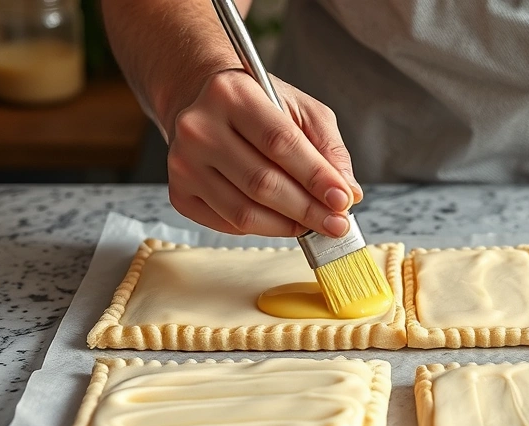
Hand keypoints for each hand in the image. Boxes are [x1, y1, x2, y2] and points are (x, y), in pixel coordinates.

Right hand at [165, 69, 362, 236]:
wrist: (204, 104)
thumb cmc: (260, 106)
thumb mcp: (303, 110)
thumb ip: (329, 148)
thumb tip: (348, 192)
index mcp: (231, 93)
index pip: (280, 143)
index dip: (316, 177)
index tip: (343, 200)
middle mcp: (199, 127)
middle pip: (262, 183)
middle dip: (308, 210)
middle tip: (337, 223)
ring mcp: (183, 163)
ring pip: (244, 211)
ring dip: (289, 226)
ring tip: (316, 225)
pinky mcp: (179, 193)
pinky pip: (229, 224)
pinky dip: (264, 229)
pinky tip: (284, 221)